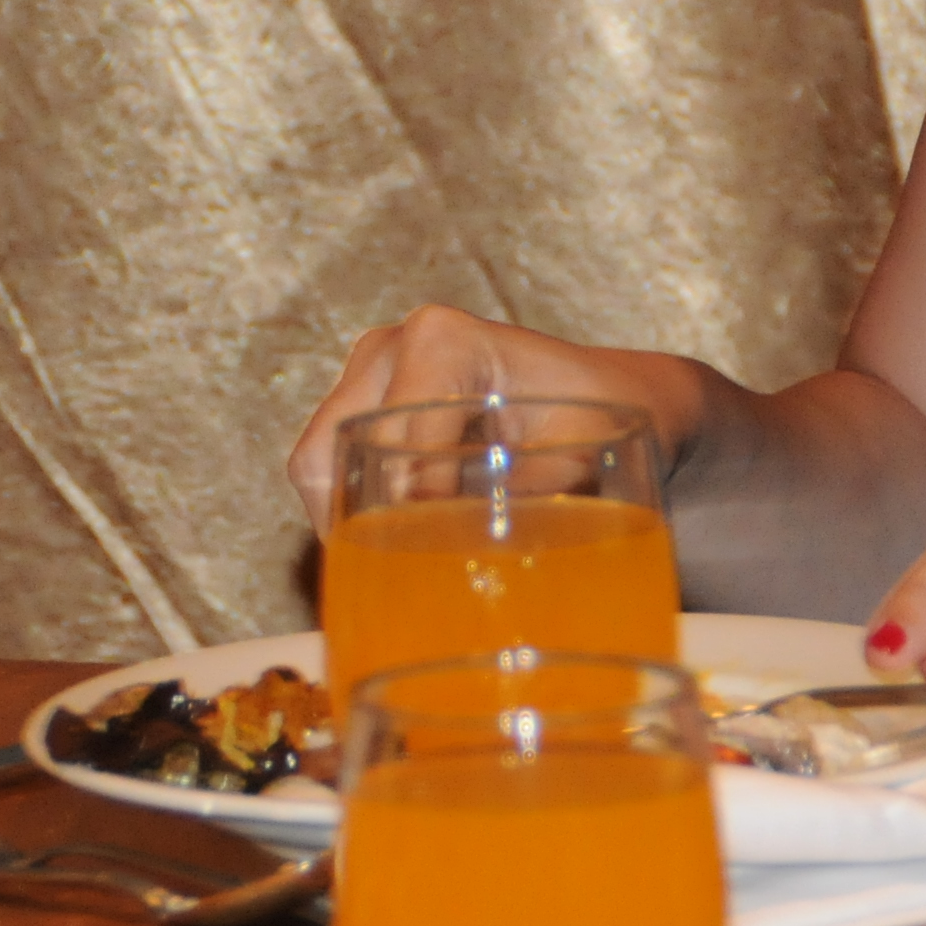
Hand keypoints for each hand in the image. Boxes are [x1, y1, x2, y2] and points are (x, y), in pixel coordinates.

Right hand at [281, 305, 676, 537]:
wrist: (607, 393)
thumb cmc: (600, 414)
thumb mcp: (582, 449)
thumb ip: (532, 485)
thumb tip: (478, 538)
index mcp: (444, 340)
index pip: (396, 440)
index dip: (410, 510)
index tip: (437, 560)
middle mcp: (393, 344)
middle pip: (336, 449)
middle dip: (362, 523)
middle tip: (401, 585)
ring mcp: (371, 368)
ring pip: (318, 460)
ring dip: (347, 520)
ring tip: (393, 575)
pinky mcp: (365, 399)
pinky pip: (328, 463)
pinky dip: (347, 509)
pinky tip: (390, 549)